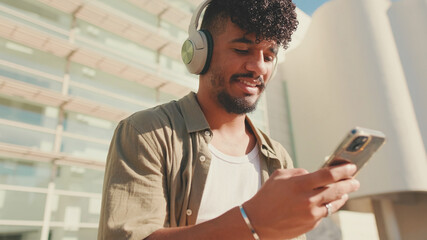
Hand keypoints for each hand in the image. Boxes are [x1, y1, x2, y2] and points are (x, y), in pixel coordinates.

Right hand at [243, 164, 359, 239]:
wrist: (257, 221)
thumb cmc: (267, 196)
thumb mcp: (279, 176)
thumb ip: (299, 173)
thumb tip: (315, 174)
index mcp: (299, 184)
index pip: (328, 175)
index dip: (343, 170)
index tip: (352, 167)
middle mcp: (307, 199)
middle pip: (337, 190)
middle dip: (349, 184)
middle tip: (355, 180)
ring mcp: (310, 214)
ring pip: (334, 203)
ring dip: (343, 196)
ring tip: (346, 192)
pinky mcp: (311, 224)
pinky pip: (325, 213)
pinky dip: (329, 206)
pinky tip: (331, 202)